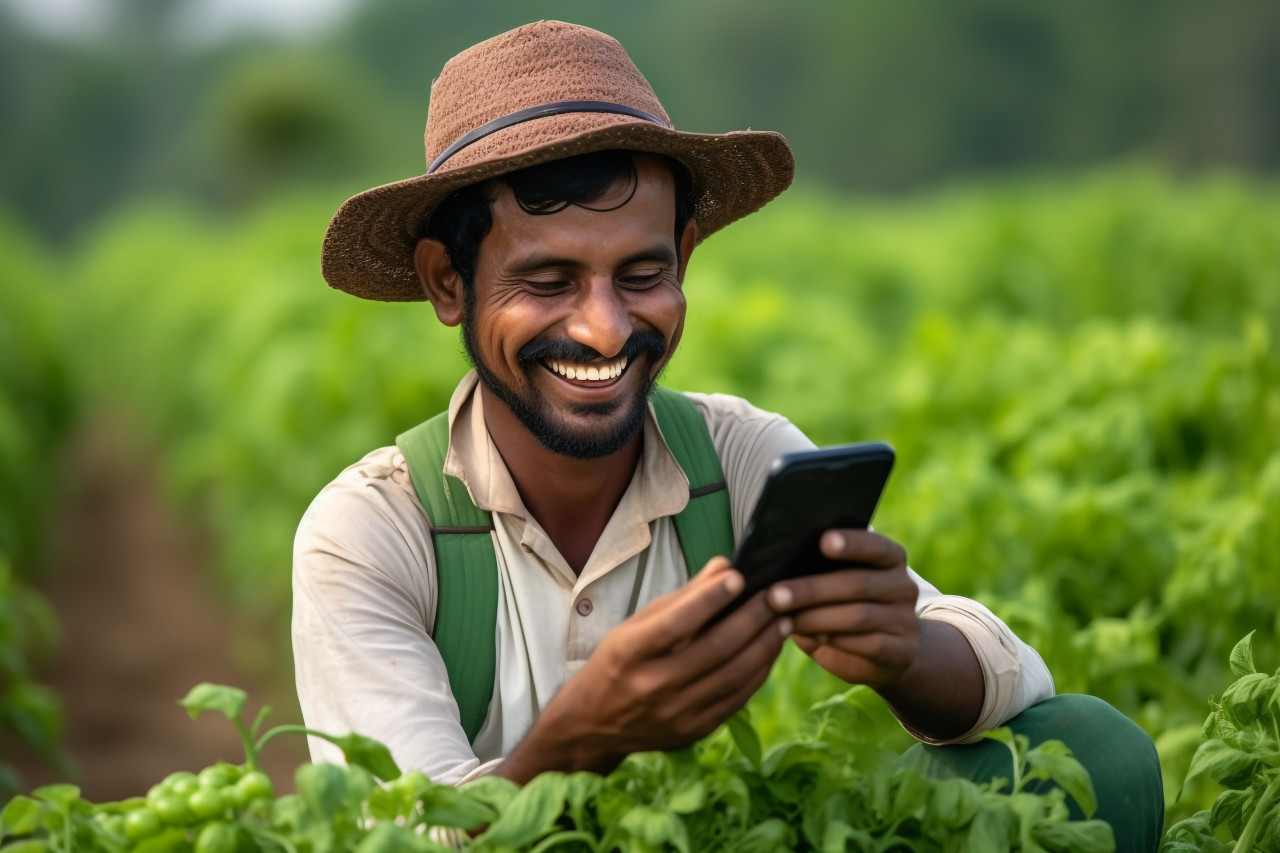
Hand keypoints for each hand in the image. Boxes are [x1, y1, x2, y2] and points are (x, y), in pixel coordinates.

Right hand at [499, 558, 789, 782]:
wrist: (593, 724)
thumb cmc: (618, 662)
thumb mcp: (637, 625)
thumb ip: (683, 598)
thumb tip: (724, 566)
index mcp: (630, 653)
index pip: (675, 624)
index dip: (709, 599)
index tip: (738, 576)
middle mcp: (652, 687)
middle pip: (714, 649)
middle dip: (752, 619)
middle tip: (777, 595)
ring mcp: (675, 714)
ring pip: (733, 676)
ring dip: (764, 644)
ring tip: (783, 619)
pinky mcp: (694, 731)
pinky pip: (736, 698)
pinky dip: (758, 671)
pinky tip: (769, 649)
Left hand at [765, 529, 919, 688]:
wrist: (884, 654)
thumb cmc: (845, 607)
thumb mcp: (833, 585)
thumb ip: (814, 572)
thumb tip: (775, 565)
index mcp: (889, 559)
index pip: (875, 545)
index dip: (852, 543)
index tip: (823, 541)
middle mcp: (902, 585)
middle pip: (857, 583)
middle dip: (812, 589)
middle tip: (775, 595)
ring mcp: (904, 619)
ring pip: (859, 616)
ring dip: (816, 618)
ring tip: (784, 620)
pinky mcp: (900, 650)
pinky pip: (869, 644)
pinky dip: (837, 640)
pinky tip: (813, 637)